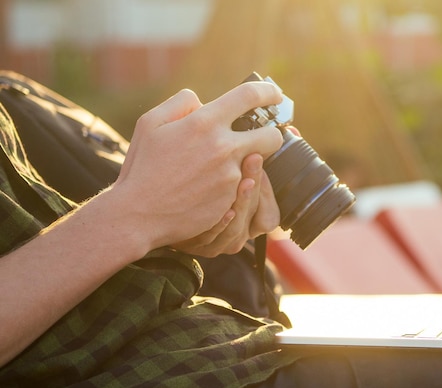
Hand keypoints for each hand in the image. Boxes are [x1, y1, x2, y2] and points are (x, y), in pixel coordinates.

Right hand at [112, 82, 282, 251]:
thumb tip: (203, 102)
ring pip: (257, 165)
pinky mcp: (231, 200)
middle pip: (272, 136)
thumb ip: (180, 103)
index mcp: (204, 122)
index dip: (269, 92)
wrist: (139, 214)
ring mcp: (230, 176)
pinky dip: (232, 185)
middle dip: (270, 134)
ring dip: (246, 163)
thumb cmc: (143, 167)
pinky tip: (208, 189)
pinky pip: (242, 188)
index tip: (275, 95)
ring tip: (216, 169)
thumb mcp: (150, 123)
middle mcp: (223, 147)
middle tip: (259, 137)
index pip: (250, 96)